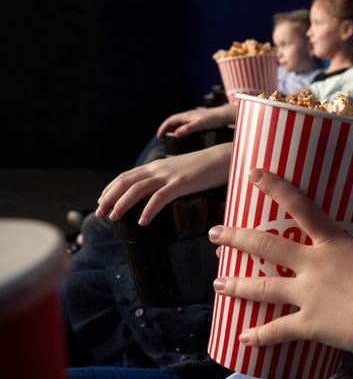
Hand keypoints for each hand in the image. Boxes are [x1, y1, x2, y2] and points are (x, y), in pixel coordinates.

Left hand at [97, 142, 232, 224]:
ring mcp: (170, 175)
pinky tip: (143, 221)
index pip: (127, 176)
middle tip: (100, 213)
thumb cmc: (206, 167)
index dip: (110, 188)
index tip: (102, 201)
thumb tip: (158, 193)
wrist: (226, 157)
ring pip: (137, 189)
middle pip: (126, 182)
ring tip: (114, 217)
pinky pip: (160, 197)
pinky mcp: (182, 183)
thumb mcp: (181, 170)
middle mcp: (159, 168)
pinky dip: (148, 209)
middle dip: (109, 197)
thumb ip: (167, 179)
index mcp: (158, 166)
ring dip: (122, 204)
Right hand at [156, 104, 236, 137]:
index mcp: (186, 116)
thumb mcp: (199, 125)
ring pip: (179, 122)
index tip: (159, 136)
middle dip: (166, 128)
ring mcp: (193, 117)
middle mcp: (188, 115)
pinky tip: (183, 133)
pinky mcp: (198, 119)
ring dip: (172, 128)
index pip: (170, 120)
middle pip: (173, 121)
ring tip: (170, 136)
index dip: (163, 128)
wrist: (224, 115)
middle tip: (162, 136)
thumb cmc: (213, 119)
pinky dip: (180, 128)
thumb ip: (187, 129)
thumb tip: (175, 134)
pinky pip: (185, 123)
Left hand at [209, 169, 352, 358]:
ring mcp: (309, 294)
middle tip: (215, 233)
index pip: (300, 206)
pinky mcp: (311, 324)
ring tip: (218, 283)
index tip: (254, 174)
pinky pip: (277, 330)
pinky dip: (259, 335)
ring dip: (238, 285)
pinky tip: (243, 337)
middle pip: (268, 246)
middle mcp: (315, 264)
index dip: (275, 187)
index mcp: (334, 242)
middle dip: (237, 238)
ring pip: (264, 287)